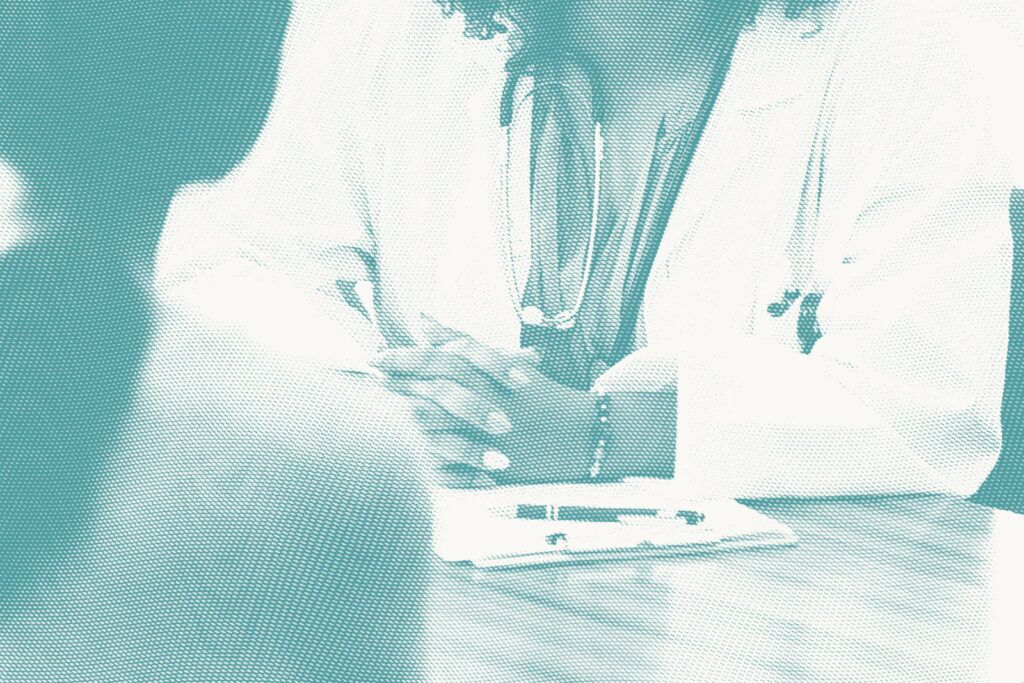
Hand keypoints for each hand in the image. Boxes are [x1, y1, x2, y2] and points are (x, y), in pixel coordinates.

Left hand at [371, 318, 595, 486]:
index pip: (440, 360)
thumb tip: (421, 318)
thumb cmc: (538, 395)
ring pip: (439, 429)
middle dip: (395, 389)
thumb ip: (460, 339)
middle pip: (432, 392)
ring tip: (374, 416)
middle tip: (363, 385)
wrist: (583, 435)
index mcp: (490, 375)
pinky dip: (427, 462)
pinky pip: (453, 467)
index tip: (374, 357)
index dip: (404, 358)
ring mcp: (490, 437)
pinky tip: (400, 456)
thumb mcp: (502, 362)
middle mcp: (489, 403)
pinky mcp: (493, 467)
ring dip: (403, 423)